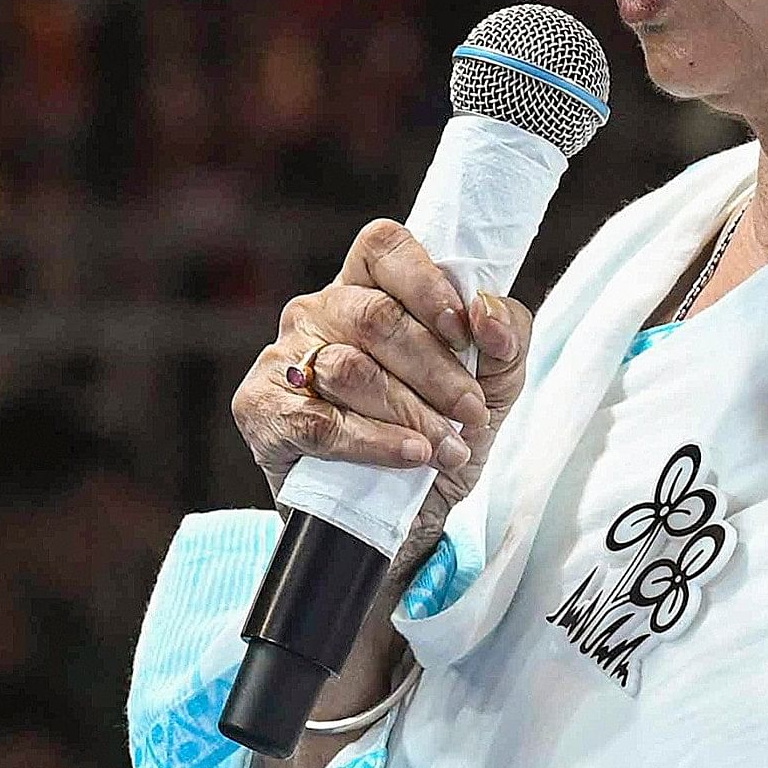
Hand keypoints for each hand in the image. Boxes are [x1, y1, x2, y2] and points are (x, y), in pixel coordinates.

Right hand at [235, 221, 532, 554]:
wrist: (400, 518)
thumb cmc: (440, 432)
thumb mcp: (493, 384)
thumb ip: (506, 336)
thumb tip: (486, 314)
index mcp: (368, 286)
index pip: (384, 248)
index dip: (426, 283)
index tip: (463, 332)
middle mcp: (318, 311)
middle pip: (375, 317)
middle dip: (436, 370)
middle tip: (471, 413)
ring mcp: (284, 358)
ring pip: (349, 370)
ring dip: (411, 412)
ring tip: (447, 447)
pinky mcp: (260, 409)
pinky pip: (319, 422)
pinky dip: (374, 442)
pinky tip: (410, 455)